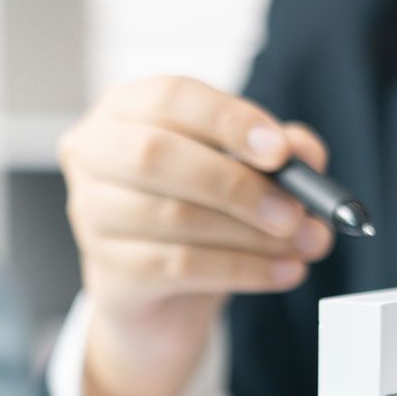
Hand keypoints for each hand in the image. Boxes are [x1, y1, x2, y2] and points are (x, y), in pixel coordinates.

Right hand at [57, 76, 334, 395]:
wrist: (165, 299)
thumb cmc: (200, 215)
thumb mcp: (243, 172)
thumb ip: (278, 154)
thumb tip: (303, 152)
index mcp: (124, 110)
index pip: (169, 97)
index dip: (227, 120)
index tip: (280, 151)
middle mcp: (94, 155)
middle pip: (157, 155)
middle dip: (236, 184)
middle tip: (295, 211)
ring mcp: (92, 216)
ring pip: (172, 216)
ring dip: (251, 235)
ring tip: (304, 246)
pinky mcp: (109, 273)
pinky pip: (179, 267)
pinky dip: (243, 270)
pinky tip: (284, 272)